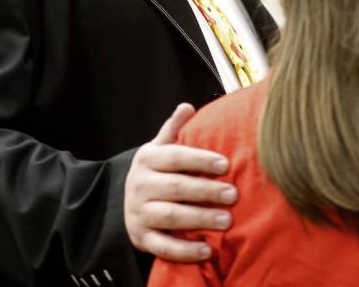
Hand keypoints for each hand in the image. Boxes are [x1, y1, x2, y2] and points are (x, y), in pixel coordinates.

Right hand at [124, 103, 236, 261]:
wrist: (125, 201)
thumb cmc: (154, 171)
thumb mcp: (158, 147)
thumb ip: (173, 128)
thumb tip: (187, 106)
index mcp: (147, 159)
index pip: (175, 157)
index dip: (200, 160)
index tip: (225, 164)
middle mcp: (139, 185)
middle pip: (176, 188)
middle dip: (206, 191)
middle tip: (233, 194)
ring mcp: (139, 213)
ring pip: (171, 217)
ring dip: (200, 219)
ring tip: (227, 220)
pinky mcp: (141, 238)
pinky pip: (163, 247)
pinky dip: (185, 251)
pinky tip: (207, 250)